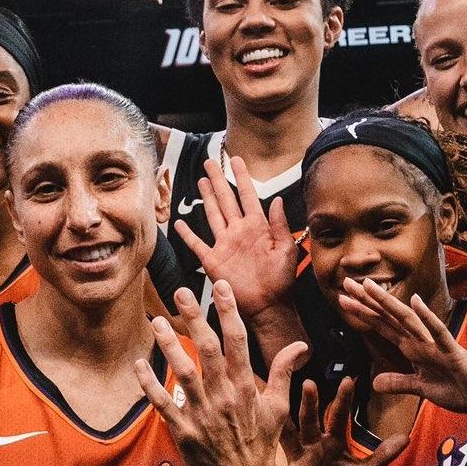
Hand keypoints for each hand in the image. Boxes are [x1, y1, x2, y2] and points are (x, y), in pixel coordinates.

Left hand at [136, 281, 302, 465]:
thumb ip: (285, 372)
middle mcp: (224, 396)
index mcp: (247, 387)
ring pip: (183, 371)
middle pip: (208, 349)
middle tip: (181, 292)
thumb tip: (301, 345)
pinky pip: (163, 403)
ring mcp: (202, 413)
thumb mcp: (278, 408)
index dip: (228, 311)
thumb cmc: (261, 444)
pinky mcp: (183, 430)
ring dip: (168, 345)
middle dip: (194, 317)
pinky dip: (150, 383)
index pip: (238, 341)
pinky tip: (140, 364)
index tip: (219, 287)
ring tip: (156, 321)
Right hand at [173, 156, 299, 319]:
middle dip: (218, 179)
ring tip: (201, 180)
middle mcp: (239, 231)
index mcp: (257, 227)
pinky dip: (188, 234)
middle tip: (210, 162)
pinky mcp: (213, 260)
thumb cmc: (281, 281)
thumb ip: (280, 225)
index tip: (236, 159)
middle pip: (226, 199)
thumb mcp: (286, 250)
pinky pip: (197, 244)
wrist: (267, 306)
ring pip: (213, 214)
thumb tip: (276, 200)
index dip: (242, 177)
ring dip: (207, 197)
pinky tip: (180, 223)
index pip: (248, 195)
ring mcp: (224, 244)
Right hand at [277, 377, 407, 465]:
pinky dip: (265, 452)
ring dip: (285, 420)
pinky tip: (256, 439)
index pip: (338, 416)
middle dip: (310, 403)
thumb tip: (406, 437)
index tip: (348, 381)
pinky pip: (275, 463)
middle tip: (310, 383)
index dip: (343, 400)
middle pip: (310, 419)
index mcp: (334, 441)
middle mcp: (313, 444)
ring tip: (277, 403)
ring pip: (289, 434)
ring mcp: (298, 458)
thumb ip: (383, 455)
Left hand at [337, 278, 466, 417]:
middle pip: (390, 317)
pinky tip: (414, 301)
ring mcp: (437, 345)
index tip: (343, 299)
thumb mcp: (422, 389)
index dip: (363, 313)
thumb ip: (400, 383)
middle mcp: (422, 341)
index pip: (383, 326)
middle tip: (345, 283)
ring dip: (388, 303)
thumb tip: (374, 382)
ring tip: (369, 286)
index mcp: (414, 348)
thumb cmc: (461, 390)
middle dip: (368, 301)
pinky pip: (439, 333)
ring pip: (408, 319)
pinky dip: (427, 317)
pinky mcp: (453, 353)